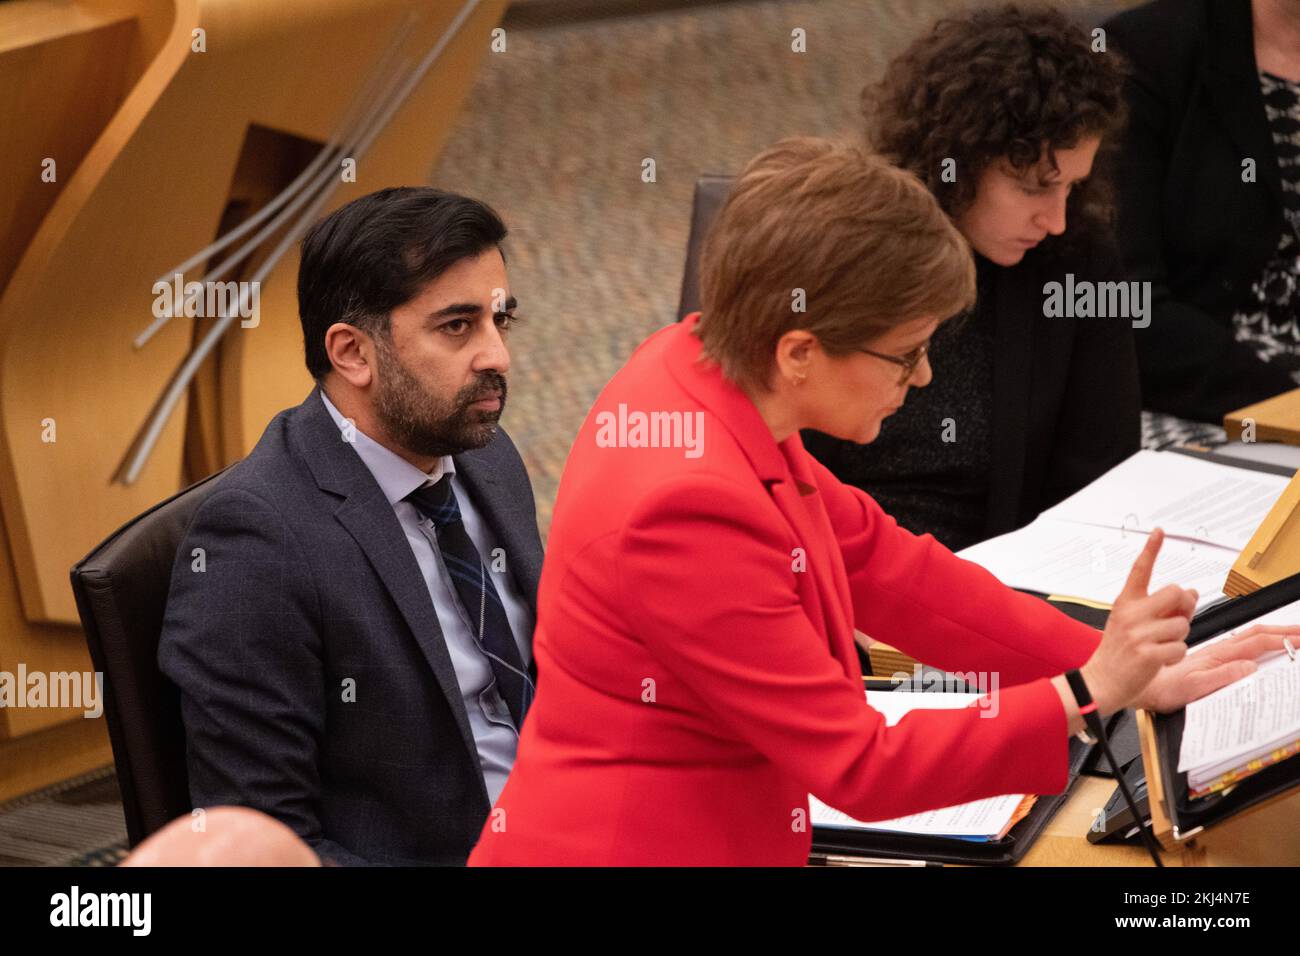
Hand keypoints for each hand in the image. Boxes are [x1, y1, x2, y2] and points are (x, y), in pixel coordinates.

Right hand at [1080, 528, 1195, 714]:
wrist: (1102, 681)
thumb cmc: (1120, 651)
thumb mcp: (1134, 624)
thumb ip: (1162, 608)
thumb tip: (1191, 591)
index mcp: (1126, 602)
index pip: (1140, 570)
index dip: (1151, 549)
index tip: (1160, 532)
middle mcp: (1130, 614)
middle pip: (1175, 593)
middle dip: (1183, 608)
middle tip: (1173, 622)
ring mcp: (1138, 634)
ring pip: (1182, 625)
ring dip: (1179, 638)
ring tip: (1161, 647)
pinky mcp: (1146, 654)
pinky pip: (1179, 647)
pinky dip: (1176, 656)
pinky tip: (1160, 660)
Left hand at [1137, 623, 1299, 712]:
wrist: (1145, 687)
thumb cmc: (1166, 688)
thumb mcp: (1195, 687)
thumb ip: (1223, 676)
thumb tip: (1250, 667)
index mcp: (1219, 655)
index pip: (1258, 642)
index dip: (1283, 639)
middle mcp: (1219, 650)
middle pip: (1257, 633)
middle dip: (1284, 630)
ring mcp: (1215, 653)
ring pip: (1249, 636)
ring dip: (1273, 632)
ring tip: (1292, 632)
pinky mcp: (1211, 658)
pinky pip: (1240, 644)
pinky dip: (1258, 640)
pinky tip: (1262, 642)